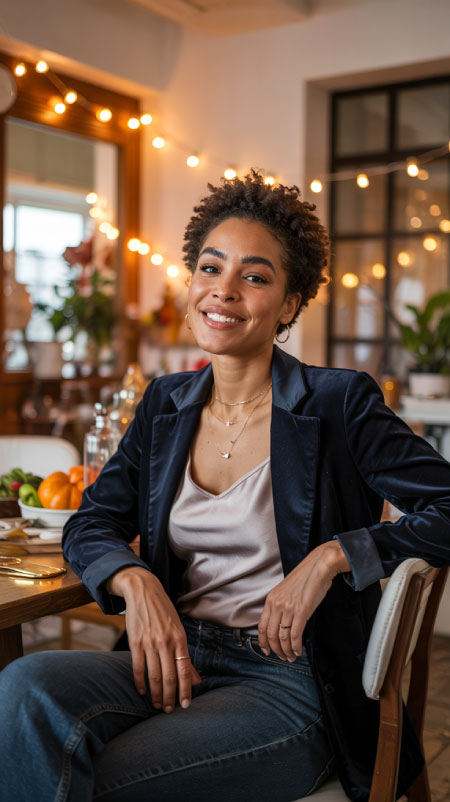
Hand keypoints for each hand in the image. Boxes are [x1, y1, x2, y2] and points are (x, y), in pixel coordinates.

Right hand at [108, 566, 201, 711]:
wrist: (143, 591)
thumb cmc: (164, 612)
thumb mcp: (179, 630)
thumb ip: (186, 657)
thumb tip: (196, 681)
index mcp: (179, 639)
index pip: (184, 671)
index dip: (185, 690)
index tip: (185, 705)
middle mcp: (166, 642)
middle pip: (169, 676)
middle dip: (170, 696)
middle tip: (169, 710)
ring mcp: (150, 642)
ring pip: (154, 675)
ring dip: (156, 694)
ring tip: (157, 705)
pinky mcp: (135, 642)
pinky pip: (138, 667)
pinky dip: (140, 682)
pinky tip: (142, 691)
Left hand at [257, 541, 348, 661]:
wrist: (319, 566)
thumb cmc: (306, 577)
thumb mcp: (286, 590)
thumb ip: (281, 605)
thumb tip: (281, 623)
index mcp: (271, 599)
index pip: (261, 626)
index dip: (263, 641)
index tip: (266, 650)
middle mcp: (277, 604)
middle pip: (270, 635)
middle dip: (275, 650)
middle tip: (281, 657)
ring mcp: (288, 608)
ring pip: (283, 637)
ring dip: (286, 651)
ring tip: (290, 656)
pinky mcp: (302, 611)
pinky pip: (295, 634)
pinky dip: (295, 646)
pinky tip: (298, 651)